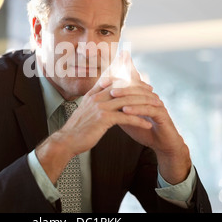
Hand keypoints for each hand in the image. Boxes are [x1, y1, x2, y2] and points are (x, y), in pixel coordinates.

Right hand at [35, 64, 151, 183]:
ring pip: (128, 101)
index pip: (113, 80)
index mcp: (93, 94)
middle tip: (153, 93)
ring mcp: (100, 107)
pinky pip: (126, 117)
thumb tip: (101, 96)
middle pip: (124, 88)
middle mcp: (97, 97)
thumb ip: (93, 101)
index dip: (129, 80)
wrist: (67, 141)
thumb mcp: (84, 109)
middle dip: (140, 90)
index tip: (141, 83)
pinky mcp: (104, 119)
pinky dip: (139, 120)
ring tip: (155, 107)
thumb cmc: (76, 128)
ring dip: (144, 104)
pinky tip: (148, 124)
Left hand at [100, 51, 191, 183]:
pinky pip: (148, 109)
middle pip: (135, 87)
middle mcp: (151, 97)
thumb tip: (101, 103)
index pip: (130, 83)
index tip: (103, 81)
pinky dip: (136, 109)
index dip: (118, 81)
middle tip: (107, 86)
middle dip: (120, 85)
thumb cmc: (144, 131)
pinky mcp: (162, 114)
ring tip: (113, 96)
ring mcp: (158, 104)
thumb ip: (117, 109)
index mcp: (144, 96)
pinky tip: (125, 110)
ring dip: (126, 96)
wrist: (161, 145)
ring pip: (140, 96)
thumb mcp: (127, 118)